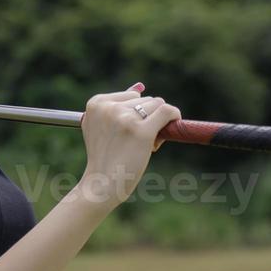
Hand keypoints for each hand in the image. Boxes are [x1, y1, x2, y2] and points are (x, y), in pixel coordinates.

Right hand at [73, 82, 181, 210]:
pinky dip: (174, 115)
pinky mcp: (141, 131)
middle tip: (136, 141)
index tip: (129, 131)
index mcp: (96, 103)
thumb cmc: (105, 157)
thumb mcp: (102, 127)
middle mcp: (109, 107)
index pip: (131, 95)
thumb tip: (140, 86)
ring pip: (156, 105)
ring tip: (144, 144)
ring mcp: (125, 118)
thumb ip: (119, 105)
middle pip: (144, 99)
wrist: (102, 184)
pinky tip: (173, 125)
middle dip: (146, 117)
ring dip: (157, 122)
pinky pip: (167, 112)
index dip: (135, 113)